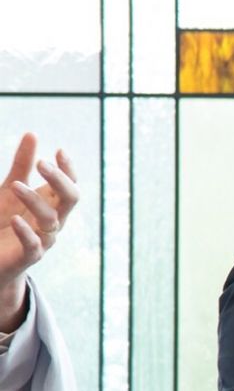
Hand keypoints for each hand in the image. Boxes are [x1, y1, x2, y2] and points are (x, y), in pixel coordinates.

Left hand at [0, 134, 79, 333]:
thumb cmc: (6, 220)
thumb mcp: (11, 189)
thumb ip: (22, 164)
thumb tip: (33, 134)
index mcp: (53, 203)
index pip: (71, 184)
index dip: (68, 169)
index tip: (59, 151)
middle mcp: (54, 219)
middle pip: (70, 199)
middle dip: (59, 181)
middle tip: (42, 164)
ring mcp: (45, 238)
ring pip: (51, 219)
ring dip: (34, 201)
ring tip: (15, 186)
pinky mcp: (30, 256)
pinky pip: (34, 245)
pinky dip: (26, 233)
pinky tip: (15, 220)